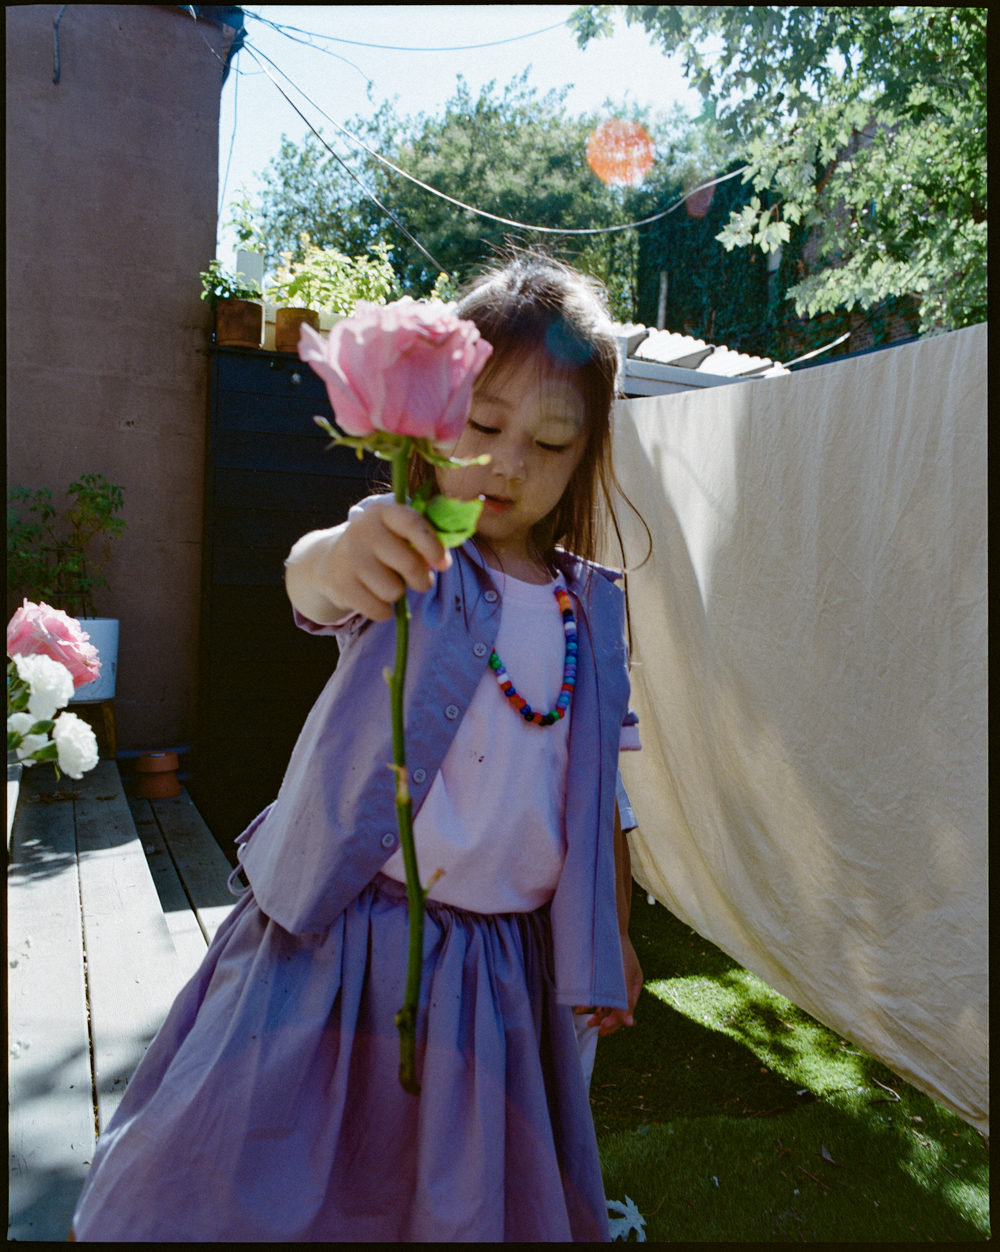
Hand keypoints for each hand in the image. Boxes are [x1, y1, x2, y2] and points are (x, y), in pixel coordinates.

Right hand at [285, 497, 451, 623]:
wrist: (330, 563)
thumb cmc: (379, 549)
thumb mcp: (397, 535)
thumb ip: (423, 543)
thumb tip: (443, 562)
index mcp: (382, 512)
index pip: (412, 523)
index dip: (433, 546)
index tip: (443, 564)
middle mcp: (362, 530)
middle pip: (409, 564)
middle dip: (422, 580)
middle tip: (421, 582)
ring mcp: (349, 557)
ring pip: (394, 591)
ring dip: (397, 595)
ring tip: (386, 584)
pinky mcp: (340, 585)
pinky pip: (379, 610)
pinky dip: (383, 611)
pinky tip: (374, 598)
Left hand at [574, 935, 643, 1036]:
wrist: (606, 925)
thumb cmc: (617, 949)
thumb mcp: (624, 976)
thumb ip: (626, 1000)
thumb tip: (630, 1024)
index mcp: (633, 986)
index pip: (626, 1011)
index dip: (614, 1022)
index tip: (602, 1028)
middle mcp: (623, 985)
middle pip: (616, 1010)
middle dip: (605, 1020)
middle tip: (593, 1026)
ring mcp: (612, 980)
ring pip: (605, 1003)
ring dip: (595, 1012)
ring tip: (584, 1016)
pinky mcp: (601, 976)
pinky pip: (597, 994)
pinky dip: (590, 1002)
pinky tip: (579, 1006)